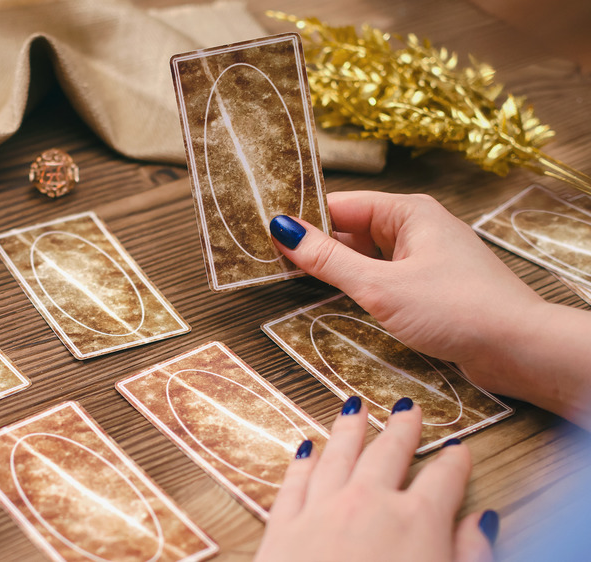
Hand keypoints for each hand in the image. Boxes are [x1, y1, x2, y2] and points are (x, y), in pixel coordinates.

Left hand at [254, 396, 496, 561]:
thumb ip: (470, 555)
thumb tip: (483, 522)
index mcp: (417, 522)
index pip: (444, 479)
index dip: (454, 463)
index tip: (458, 450)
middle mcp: (368, 504)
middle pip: (388, 453)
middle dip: (401, 429)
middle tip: (408, 409)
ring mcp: (321, 511)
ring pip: (337, 455)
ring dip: (349, 430)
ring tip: (354, 408)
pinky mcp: (283, 528)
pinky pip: (294, 482)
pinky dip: (303, 462)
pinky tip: (305, 448)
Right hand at [268, 191, 590, 424]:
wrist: (519, 349)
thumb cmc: (457, 310)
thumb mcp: (380, 286)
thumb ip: (328, 261)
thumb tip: (284, 231)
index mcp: (408, 212)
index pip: (341, 206)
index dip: (303, 220)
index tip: (267, 235)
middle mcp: (417, 228)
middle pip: (351, 230)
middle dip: (317, 247)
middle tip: (273, 263)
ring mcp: (425, 257)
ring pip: (366, 256)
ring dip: (338, 270)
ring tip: (296, 281)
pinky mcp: (430, 286)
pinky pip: (383, 276)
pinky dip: (359, 286)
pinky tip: (338, 300)